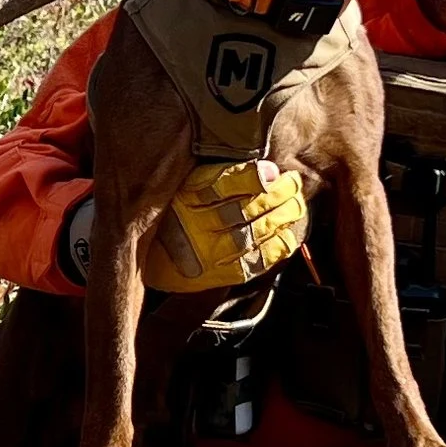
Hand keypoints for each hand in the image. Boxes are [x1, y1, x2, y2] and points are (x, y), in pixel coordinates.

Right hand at [142, 159, 309, 293]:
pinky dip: (275, 248)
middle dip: (277, 195)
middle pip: (246, 208)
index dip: (255, 178)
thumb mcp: (185, 185)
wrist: (149, 259)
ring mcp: (206, 253)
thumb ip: (221, 176)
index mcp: (184, 198)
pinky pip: (253, 262)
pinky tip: (287, 235)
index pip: (225, 184)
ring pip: (254, 234)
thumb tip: (268, 170)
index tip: (273, 171)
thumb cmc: (171, 214)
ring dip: (281, 218)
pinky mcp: (216, 276)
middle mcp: (193, 226)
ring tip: (296, 205)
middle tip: (293, 184)